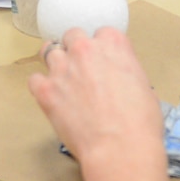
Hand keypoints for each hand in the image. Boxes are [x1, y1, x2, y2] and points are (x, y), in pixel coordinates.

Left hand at [29, 27, 166, 174]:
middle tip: (80, 67)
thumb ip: (126, 73)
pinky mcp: (46, 90)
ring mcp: (63, 68)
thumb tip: (120, 82)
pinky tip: (49, 96)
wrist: (120, 147)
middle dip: (76, 49)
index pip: (103, 33)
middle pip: (73, 35)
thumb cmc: (139, 124)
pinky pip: (34, 79)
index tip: (102, 58)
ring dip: (56, 63)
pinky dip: (40, 86)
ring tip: (61, 79)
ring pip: (49, 51)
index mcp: (113, 45)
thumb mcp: (144, 87)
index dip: (102, 47)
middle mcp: (85, 50)